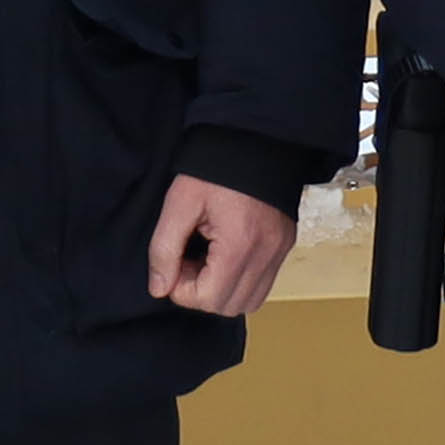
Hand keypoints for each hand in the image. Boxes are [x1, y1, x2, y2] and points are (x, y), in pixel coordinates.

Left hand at [148, 173, 293, 319]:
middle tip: (189, 260)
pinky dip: (240, 281)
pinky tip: (225, 255)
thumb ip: (164, 248)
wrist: (254, 138)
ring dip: (222, 291)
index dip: (182, 290)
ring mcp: (279, 251)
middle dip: (201, 293)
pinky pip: (263, 284)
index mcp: (240, 243)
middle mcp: (266, 254)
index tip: (175, 262)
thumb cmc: (214, 167)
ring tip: (207, 258)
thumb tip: (159, 288)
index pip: (209, 299)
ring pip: (249, 301)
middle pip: (230, 307)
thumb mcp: (179, 202)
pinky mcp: (285, 245)